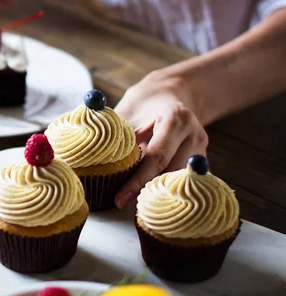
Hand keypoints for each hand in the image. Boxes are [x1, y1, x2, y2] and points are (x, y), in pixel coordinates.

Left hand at [114, 72, 207, 208]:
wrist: (170, 93)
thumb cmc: (144, 103)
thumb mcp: (128, 113)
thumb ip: (118, 137)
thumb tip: (94, 161)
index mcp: (176, 119)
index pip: (157, 157)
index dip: (137, 181)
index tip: (119, 198)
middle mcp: (194, 135)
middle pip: (170, 174)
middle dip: (146, 191)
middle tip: (121, 203)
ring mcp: (201, 149)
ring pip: (177, 181)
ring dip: (155, 191)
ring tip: (131, 200)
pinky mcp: (200, 160)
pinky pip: (180, 180)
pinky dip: (163, 187)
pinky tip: (146, 193)